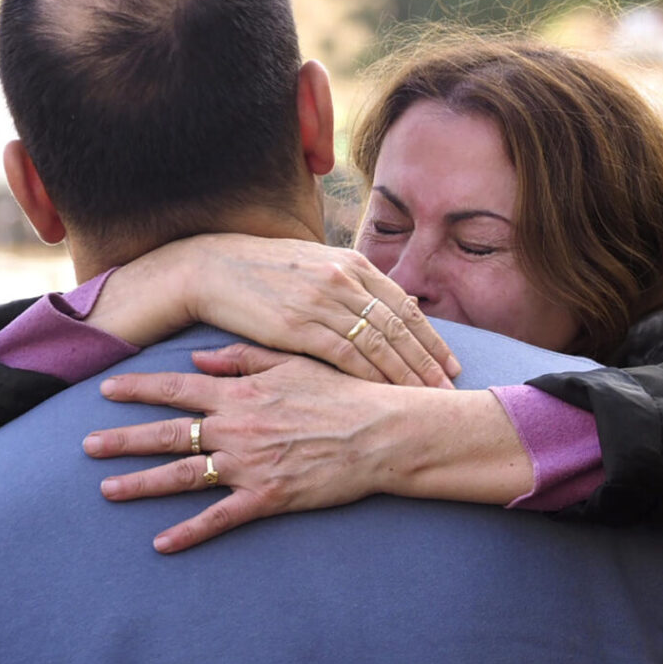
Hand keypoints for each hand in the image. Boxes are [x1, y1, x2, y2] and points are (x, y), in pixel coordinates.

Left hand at [85, 344, 531, 552]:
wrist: (380, 433)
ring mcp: (248, 465)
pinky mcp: (266, 498)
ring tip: (107, 490)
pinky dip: (188, 533)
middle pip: (166, 434)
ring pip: (182, 476)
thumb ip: (242, 359)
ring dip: (140, 484)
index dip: (138, 389)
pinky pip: (218, 518)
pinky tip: (161, 544)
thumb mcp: (292, 363)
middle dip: (122, 439)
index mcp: (240, 394)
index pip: (176, 389)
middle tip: (86, 446)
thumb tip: (198, 358)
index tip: (105, 390)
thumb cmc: (342, 394)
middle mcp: (235, 428)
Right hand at [93, 234, 460, 387]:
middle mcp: (344, 279)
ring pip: (378, 344)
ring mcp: (323, 302)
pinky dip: (370, 377)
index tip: (451, 364)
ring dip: (406, 375)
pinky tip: (385, 396)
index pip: (404, 307)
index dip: (431, 339)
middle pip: (399, 328)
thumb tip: (384, 308)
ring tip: (427, 399)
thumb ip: (351, 286)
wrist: (211, 267)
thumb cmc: (263, 272)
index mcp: (352, 264)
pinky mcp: (299, 325)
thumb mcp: (315, 267)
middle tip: (451, 390)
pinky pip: (346, 356)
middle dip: (428, 362)